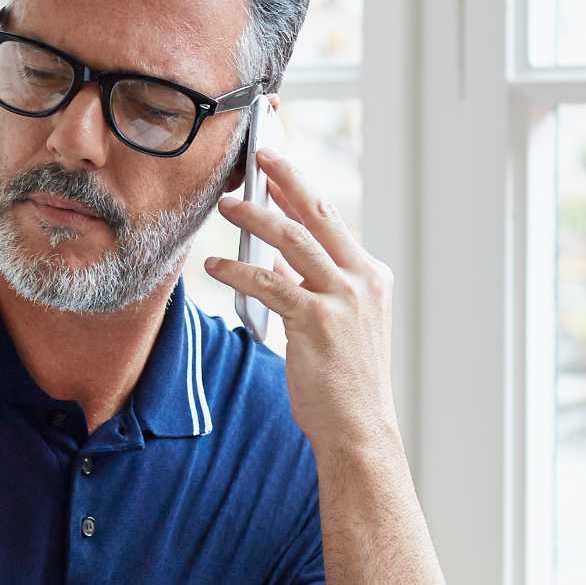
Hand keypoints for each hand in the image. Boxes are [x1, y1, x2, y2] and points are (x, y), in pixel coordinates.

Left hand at [205, 145, 399, 456]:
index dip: (301, 191)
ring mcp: (343, 298)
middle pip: (318, 214)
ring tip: (225, 205)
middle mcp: (362, 280)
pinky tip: (215, 266)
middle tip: (259, 156)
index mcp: (370, 277)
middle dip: (285, 180)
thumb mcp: (334, 325)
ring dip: (254, 217)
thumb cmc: (343, 383)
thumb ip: (310, 288)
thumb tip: (277, 261)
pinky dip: (238, 271)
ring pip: (291, 240)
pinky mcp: (316, 320)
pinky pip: (269, 283)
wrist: (358, 428)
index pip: (331, 222)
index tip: (276, 168)